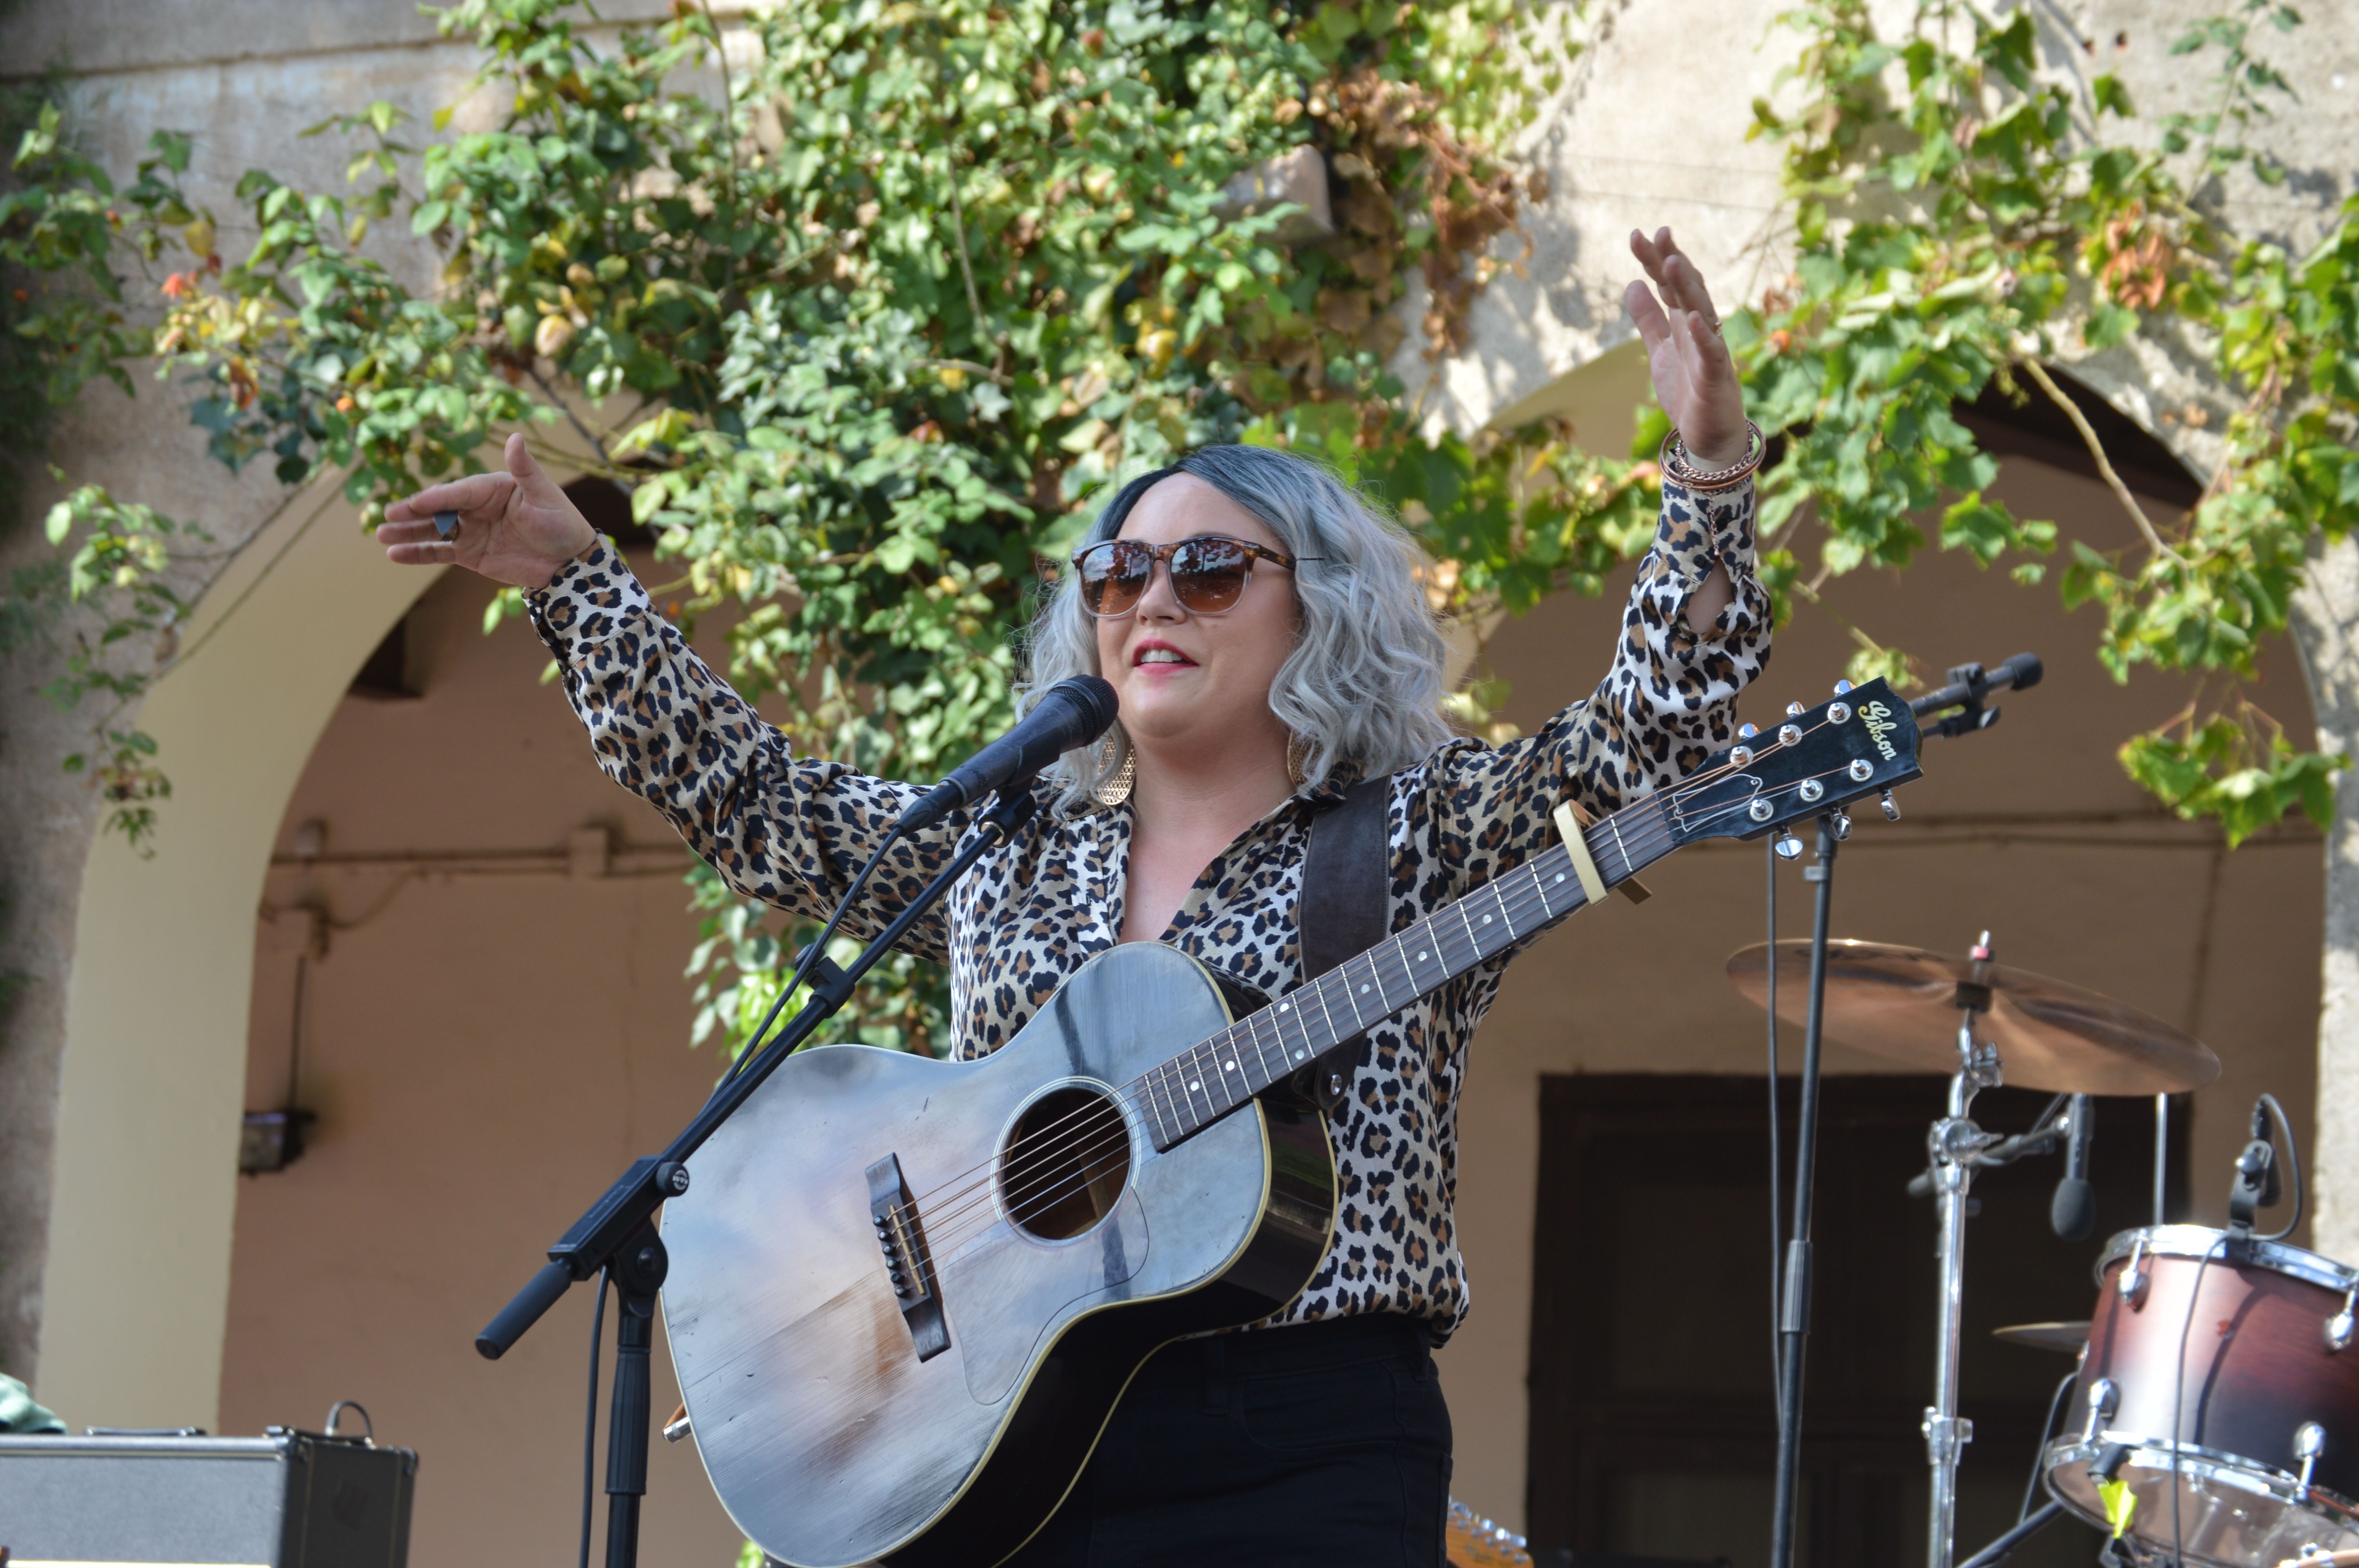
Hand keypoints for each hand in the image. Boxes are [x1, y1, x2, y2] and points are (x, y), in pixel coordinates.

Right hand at [381, 432, 598, 588]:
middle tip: (388, 516)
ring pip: (433, 530)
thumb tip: (515, 436)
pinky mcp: (470, 553)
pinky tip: (395, 555)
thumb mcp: (545, 496)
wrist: (570, 562)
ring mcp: (471, 531)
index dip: (439, 498)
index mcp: (493, 488)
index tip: (418, 503)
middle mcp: (477, 507)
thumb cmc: (562, 523)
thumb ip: (526, 469)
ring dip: (408, 533)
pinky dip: (418, 553)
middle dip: (413, 513)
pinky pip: (439, 552)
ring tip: (382, 535)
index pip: (461, 492)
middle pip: (440, 509)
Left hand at [1625, 227, 1748, 469]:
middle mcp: (1701, 331)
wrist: (1708, 436)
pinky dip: (1704, 337)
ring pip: (1701, 313)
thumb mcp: (1660, 351)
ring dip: (1688, 289)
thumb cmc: (1688, 391)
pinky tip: (1691, 320)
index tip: (1639, 235)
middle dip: (1673, 261)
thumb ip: (1649, 320)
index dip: (1656, 260)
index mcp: (1685, 323)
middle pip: (1687, 290)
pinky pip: (1713, 354)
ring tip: (1672, 263)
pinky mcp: (1716, 378)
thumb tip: (1632, 284)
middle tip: (1658, 233)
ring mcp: (1711, 352)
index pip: (1670, 285)